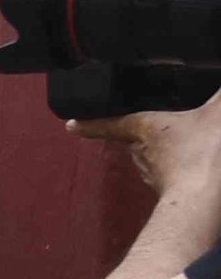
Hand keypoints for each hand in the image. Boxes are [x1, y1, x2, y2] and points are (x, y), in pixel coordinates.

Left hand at [77, 89, 220, 202]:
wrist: (208, 200)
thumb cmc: (205, 153)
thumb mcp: (217, 114)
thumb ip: (219, 96)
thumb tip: (220, 79)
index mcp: (145, 129)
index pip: (111, 123)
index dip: (91, 123)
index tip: (72, 125)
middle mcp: (143, 154)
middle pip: (135, 141)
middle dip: (142, 136)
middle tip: (154, 129)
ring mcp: (156, 177)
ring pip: (154, 161)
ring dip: (166, 155)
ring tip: (187, 147)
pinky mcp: (173, 194)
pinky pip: (175, 179)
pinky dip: (185, 173)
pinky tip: (201, 169)